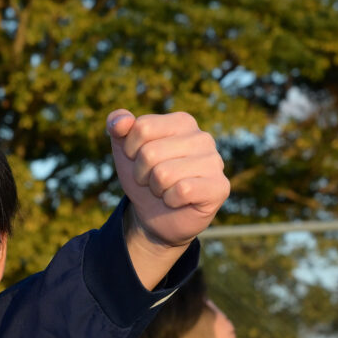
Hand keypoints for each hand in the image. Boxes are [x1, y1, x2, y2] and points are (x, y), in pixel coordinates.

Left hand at [108, 109, 229, 259]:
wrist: (155, 216)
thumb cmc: (144, 177)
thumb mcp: (124, 149)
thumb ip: (117, 125)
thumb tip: (121, 121)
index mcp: (182, 122)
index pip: (142, 127)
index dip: (130, 149)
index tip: (138, 159)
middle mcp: (202, 138)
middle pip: (150, 153)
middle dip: (142, 173)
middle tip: (152, 180)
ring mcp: (214, 162)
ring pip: (163, 174)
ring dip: (156, 188)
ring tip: (165, 189)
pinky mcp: (220, 187)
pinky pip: (182, 190)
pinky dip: (170, 200)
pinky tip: (178, 200)